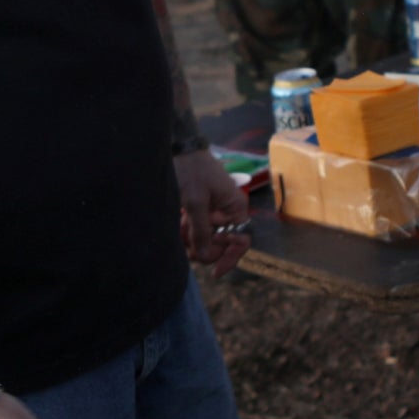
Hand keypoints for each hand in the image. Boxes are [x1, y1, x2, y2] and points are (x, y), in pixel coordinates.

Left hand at [174, 145, 250, 276]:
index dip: (229, 258)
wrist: (178, 146)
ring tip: (178, 229)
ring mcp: (214, 211)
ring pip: (206, 238)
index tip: (213, 271)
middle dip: (203, 248)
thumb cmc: (190, 170)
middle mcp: (228, 212)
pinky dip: (187, 231)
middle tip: (185, 245)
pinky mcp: (201, 209)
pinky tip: (177, 225)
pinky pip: (197, 229)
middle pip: (220, 244)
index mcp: (235, 208)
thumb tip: (205, 257)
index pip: (241, 242)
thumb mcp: (194, 202)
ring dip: (192, 240)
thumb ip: (200, 231)